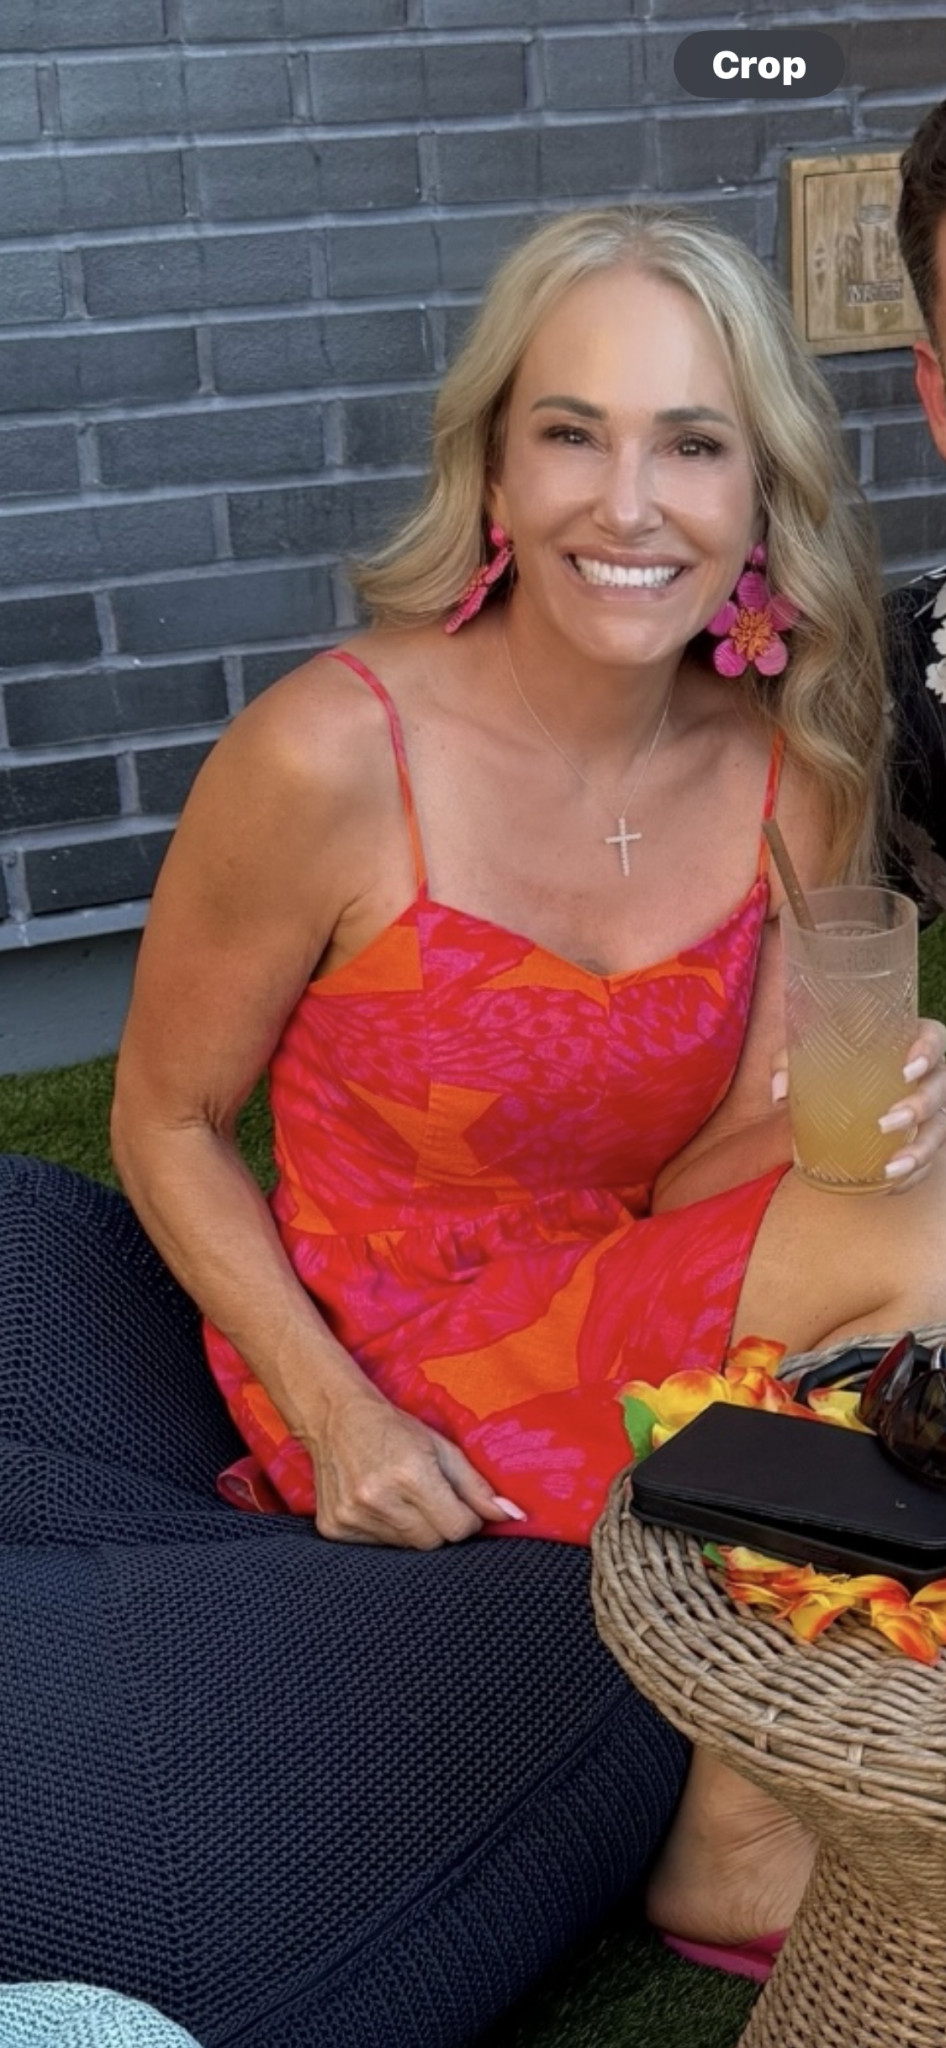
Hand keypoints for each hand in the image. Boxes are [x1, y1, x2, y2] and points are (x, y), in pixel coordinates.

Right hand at [305, 1383, 525, 1548]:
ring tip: (400, 1497)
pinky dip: (385, 1531)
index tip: (458, 1503)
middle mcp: (379, 1498)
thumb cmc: (394, 1428)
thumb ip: (477, 1486)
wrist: (334, 1418)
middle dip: (439, 1524)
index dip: (465, 1518)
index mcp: (411, 1474)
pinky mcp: (335, 1528)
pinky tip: (378, 1504)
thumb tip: (513, 1516)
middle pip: (432, 1542)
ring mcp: (352, 1516)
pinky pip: (377, 1547)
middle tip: (428, 1496)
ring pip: (405, 1547)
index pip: (457, 1528)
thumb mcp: (442, 1447)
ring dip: (412, 1528)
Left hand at [771, 1021, 945, 1188]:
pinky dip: (912, 1175)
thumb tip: (780, 1090)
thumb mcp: (806, 1058)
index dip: (929, 1050)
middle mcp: (926, 1076)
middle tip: (887, 1122)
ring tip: (892, 1167)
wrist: (833, 1098)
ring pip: (939, 1128)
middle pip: (940, 1087)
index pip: (934, 1038)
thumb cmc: (829, 1067)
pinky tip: (890, 1186)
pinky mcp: (920, 1141)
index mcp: (905, 1043)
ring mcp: (929, 1111)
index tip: (908, 1069)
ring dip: (920, 1149)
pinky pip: (927, 1162)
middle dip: (921, 1106)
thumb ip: (789, 1064)